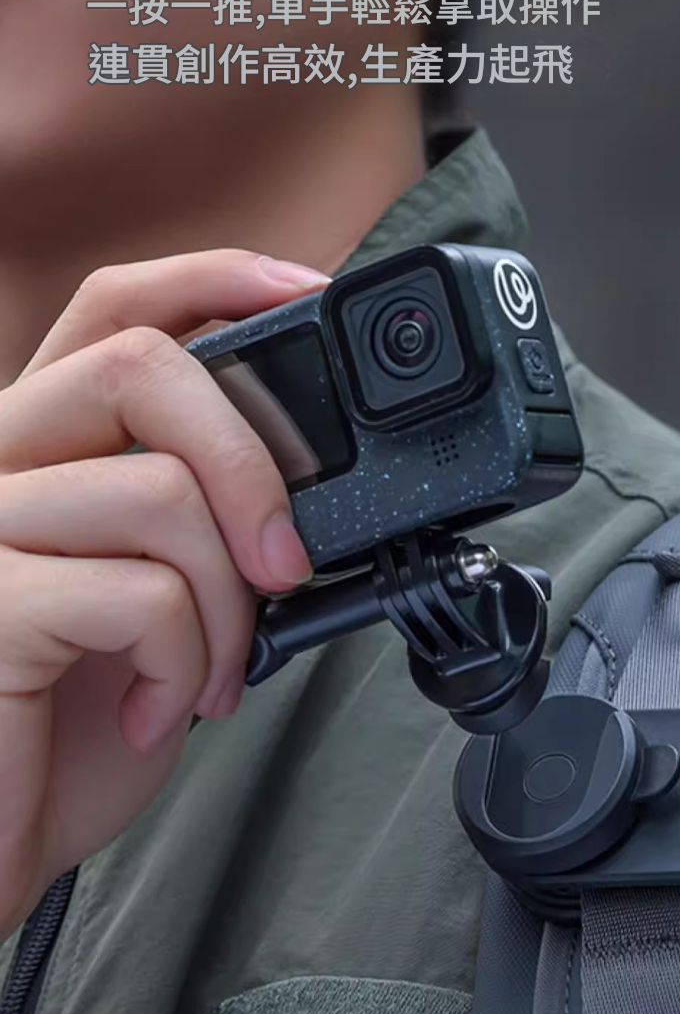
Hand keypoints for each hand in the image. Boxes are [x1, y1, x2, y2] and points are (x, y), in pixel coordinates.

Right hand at [0, 249, 328, 937]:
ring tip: (208, 679)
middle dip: (250, 461)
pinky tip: (153, 715)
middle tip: (284, 564)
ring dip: (225, 606)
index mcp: (33, 447)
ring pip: (159, 491)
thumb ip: (200, 525)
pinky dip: (186, 666)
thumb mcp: (155, 603)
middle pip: (140, 367)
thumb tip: (309, 490)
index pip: (112, 310)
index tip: (311, 296)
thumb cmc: (66, 733)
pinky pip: (138, 593)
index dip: (215, 280)